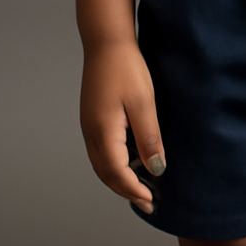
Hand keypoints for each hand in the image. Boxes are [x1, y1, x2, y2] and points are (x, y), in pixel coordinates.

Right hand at [79, 39, 163, 213]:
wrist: (107, 42)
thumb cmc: (126, 69)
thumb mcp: (144, 104)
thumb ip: (149, 139)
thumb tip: (156, 170)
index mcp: (103, 132)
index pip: (117, 173)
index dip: (134, 190)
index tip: (152, 200)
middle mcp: (91, 133)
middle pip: (106, 174)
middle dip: (126, 191)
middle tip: (148, 203)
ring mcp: (89, 126)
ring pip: (102, 164)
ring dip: (119, 179)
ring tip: (140, 188)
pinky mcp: (93, 118)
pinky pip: (101, 151)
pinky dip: (115, 164)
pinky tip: (131, 163)